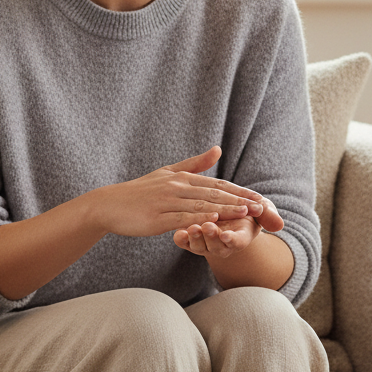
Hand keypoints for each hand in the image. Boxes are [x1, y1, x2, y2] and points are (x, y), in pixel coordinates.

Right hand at [89, 146, 268, 238]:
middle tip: (261, 207)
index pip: (217, 184)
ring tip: (246, 214)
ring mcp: (167, 201)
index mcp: (181, 178)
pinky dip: (200, 218)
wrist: (109, 204)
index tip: (259, 198)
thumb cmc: (139, 192)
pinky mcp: (157, 217)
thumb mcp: (167, 172)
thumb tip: (218, 149)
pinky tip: (215, 222)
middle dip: (240, 200)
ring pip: (202, 205)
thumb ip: (195, 163)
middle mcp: (177, 187)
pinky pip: (183, 218)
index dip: (239, 192)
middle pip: (214, 193)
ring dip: (226, 210)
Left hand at [174, 216, 262, 259]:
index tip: (226, 235)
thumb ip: (269, 216)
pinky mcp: (192, 239)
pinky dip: (181, 240)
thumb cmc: (248, 209)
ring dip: (195, 238)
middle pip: (215, 246)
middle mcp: (222, 244)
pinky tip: (177, 233)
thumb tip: (279, 225)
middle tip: (206, 227)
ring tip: (192, 227)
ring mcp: (206, 243)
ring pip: (199, 246)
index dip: (232, 239)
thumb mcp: (261, 210)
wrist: (229, 211)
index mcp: (240, 237)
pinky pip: (185, 243)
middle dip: (211, 237)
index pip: (237, 241)